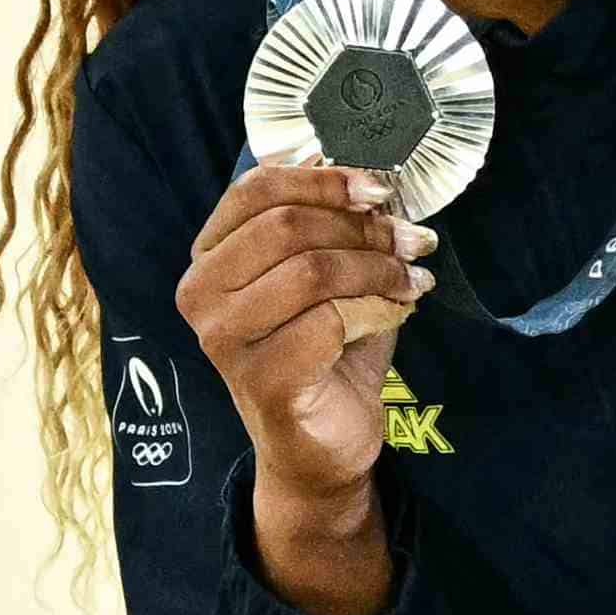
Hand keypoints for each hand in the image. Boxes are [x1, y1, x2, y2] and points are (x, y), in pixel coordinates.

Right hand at [176, 160, 433, 527]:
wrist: (323, 444)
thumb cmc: (325, 352)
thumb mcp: (330, 275)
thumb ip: (334, 225)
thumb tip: (364, 170)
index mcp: (210, 257)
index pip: (255, 190)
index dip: (323, 180)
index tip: (381, 190)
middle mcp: (201, 294)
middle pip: (288, 225)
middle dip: (364, 228)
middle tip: (413, 241)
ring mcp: (223, 340)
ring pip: (312, 270)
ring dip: (378, 269)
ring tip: (413, 280)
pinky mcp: (260, 379)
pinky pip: (330, 321)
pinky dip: (378, 310)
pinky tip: (398, 314)